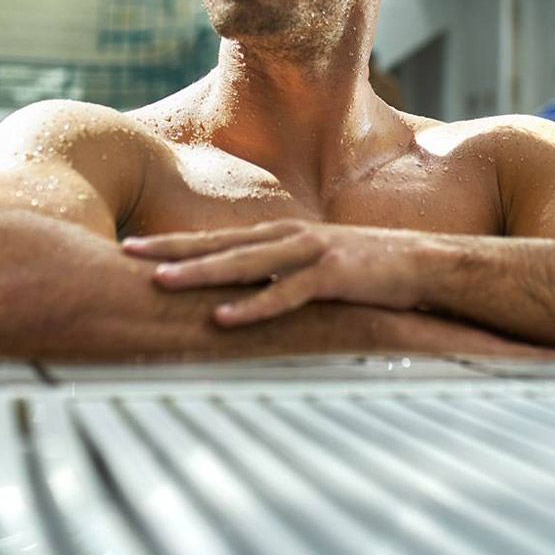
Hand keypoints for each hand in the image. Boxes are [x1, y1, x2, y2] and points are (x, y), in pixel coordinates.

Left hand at [121, 220, 426, 326]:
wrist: (427, 262)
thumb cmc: (369, 267)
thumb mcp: (320, 262)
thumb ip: (284, 270)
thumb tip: (246, 290)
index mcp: (283, 234)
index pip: (219, 237)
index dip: (176, 241)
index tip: (134, 247)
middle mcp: (291, 237)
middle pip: (221, 243)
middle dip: (172, 249)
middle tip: (126, 254)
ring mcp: (312, 253)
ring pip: (246, 264)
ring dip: (203, 272)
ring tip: (161, 282)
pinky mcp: (335, 276)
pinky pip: (287, 295)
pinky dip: (255, 307)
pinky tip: (224, 320)